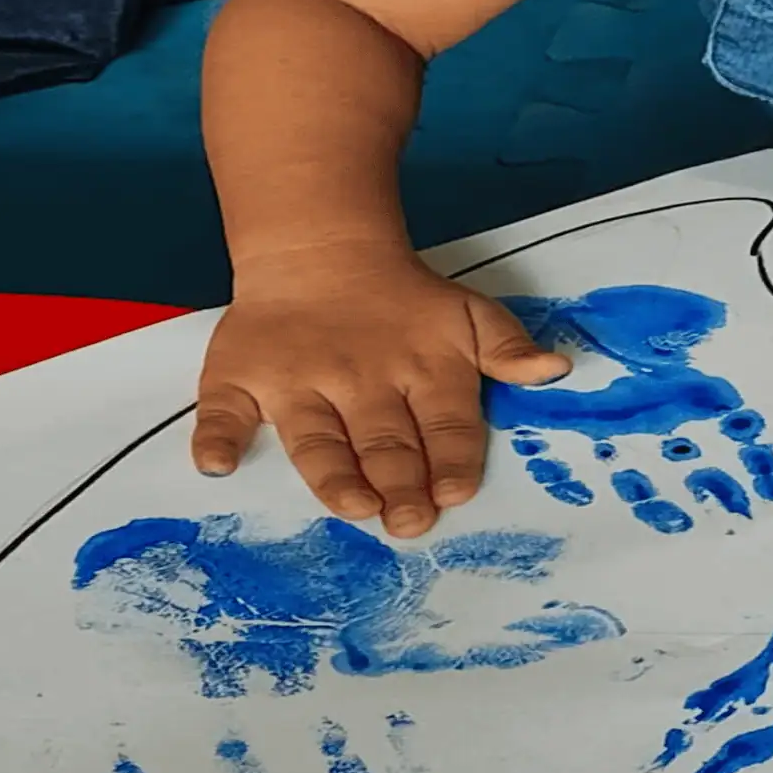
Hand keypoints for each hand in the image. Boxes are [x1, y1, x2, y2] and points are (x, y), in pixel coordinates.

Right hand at [193, 245, 574, 536]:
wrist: (323, 251)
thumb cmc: (405, 301)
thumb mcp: (469, 314)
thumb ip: (507, 348)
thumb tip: (555, 370)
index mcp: (422, 367)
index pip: (444, 422)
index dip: (451, 458)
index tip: (453, 493)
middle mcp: (362, 378)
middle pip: (384, 440)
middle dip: (400, 482)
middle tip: (409, 520)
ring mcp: (301, 380)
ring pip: (318, 437)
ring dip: (333, 473)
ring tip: (353, 506)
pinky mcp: (244, 376)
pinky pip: (223, 409)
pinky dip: (216, 436)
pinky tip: (218, 464)